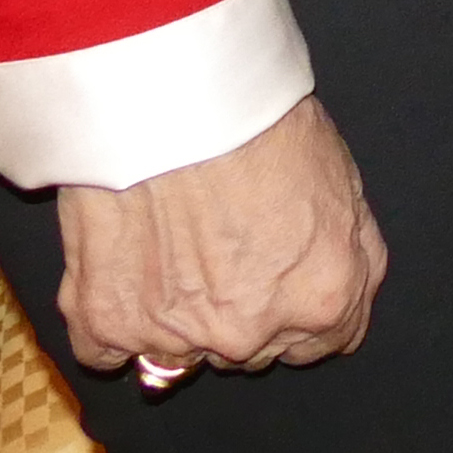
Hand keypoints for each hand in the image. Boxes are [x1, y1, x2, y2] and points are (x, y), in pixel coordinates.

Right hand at [55, 95, 386, 373]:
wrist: (172, 98)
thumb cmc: (260, 123)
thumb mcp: (342, 180)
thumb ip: (345, 252)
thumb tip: (343, 282)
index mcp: (323, 297)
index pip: (328, 341)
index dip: (306, 310)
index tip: (286, 287)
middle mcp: (253, 333)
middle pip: (254, 347)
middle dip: (244, 309)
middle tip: (223, 248)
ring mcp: (176, 337)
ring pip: (182, 353)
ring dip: (178, 316)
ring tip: (170, 246)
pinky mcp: (106, 325)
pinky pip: (108, 350)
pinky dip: (113, 320)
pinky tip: (124, 268)